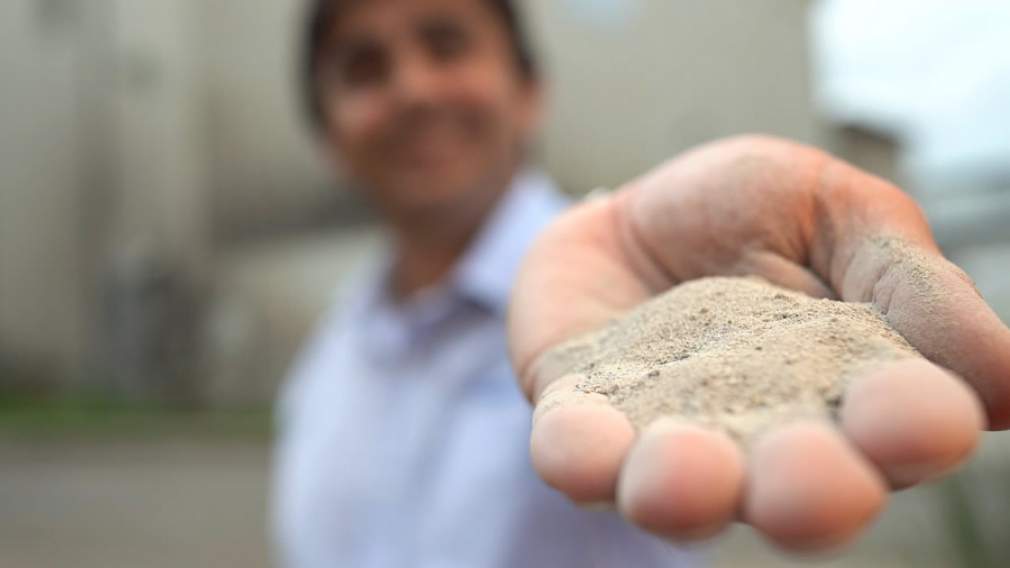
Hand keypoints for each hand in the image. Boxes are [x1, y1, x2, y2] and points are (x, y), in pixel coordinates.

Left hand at [507, 135, 1009, 550]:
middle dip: (806, 490)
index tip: (927, 418)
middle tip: (814, 484)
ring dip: (685, 490)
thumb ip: (910, 286)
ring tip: (686, 475)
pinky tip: (582, 451)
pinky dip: (581, 455)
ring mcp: (667, 440)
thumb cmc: (751, 215)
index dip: (910, 429)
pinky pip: (579, 453)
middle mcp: (765, 441)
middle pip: (793, 490)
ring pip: (680, 489)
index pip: (893, 430)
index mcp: (850, 396)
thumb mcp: (842, 216)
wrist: (638, 210)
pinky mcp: (584, 421)